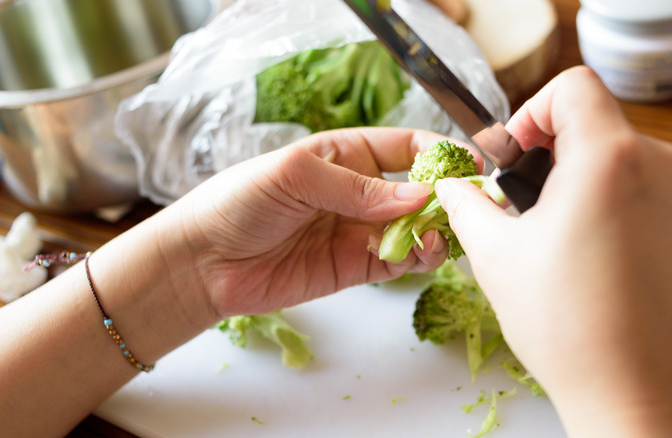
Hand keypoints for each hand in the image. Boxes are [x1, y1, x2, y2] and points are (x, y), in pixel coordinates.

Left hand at [170, 128, 455, 316]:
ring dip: (435, 232)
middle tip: (464, 210)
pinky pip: (398, 261)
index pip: (407, 146)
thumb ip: (356, 186)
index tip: (467, 166)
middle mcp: (360, 191)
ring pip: (415, 229)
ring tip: (438, 237)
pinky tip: (417, 255)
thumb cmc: (238, 202)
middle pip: (419, 190)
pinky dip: (415, 259)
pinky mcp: (355, 267)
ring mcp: (360, 230)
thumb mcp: (294, 175)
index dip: (440, 153)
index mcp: (347, 154)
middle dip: (445, 198)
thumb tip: (416, 194)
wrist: (204, 262)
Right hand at [436, 67, 671, 435]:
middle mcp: (661, 167)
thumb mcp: (495, 254)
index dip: (532, 111)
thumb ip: (465, 202)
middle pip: (598, 124)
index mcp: (610, 159)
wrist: (639, 393)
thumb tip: (450, 183)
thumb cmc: (570, 327)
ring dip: (585, 182)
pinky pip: (651, 193)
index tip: (516, 155)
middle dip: (553, 154)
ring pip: (625, 159)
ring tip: (559, 239)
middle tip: (526, 204)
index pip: (572, 86)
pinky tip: (597, 259)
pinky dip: (618, 207)